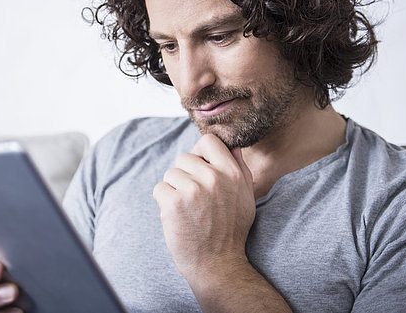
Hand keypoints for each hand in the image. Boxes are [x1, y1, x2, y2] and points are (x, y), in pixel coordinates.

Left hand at [152, 134, 255, 281]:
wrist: (217, 264)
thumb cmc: (231, 230)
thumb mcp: (246, 197)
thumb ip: (240, 169)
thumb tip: (233, 146)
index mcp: (232, 173)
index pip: (208, 141)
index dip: (200, 153)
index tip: (200, 168)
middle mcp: (213, 178)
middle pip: (184, 158)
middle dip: (185, 175)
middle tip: (195, 198)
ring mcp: (192, 190)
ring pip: (170, 174)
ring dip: (174, 190)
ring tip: (188, 209)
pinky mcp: (173, 203)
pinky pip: (159, 189)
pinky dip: (164, 202)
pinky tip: (178, 216)